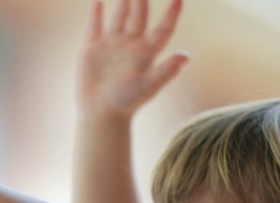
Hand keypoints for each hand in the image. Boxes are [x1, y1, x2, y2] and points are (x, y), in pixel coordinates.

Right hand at [78, 0, 188, 119]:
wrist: (101, 114)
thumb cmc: (127, 102)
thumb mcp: (149, 85)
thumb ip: (167, 70)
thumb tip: (186, 55)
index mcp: (146, 52)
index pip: (163, 28)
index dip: (172, 13)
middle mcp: (131, 45)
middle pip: (139, 15)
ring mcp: (112, 45)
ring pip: (119, 16)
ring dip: (123, 0)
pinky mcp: (93, 49)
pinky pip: (95, 26)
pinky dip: (96, 13)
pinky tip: (98, 1)